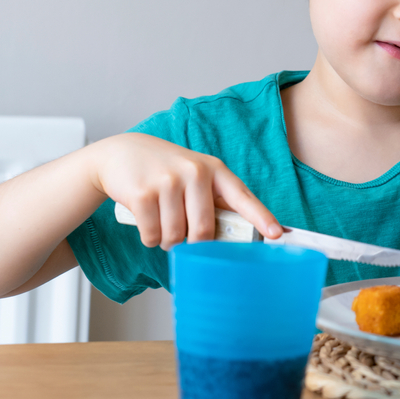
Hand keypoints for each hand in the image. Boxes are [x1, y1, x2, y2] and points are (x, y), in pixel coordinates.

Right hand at [90, 133, 281, 249]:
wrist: (122, 154)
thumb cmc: (166, 171)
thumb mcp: (196, 174)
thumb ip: (216, 199)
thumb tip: (241, 234)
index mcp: (214, 169)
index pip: (242, 196)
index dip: (261, 217)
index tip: (277, 234)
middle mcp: (194, 172)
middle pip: (203, 231)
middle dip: (192, 243)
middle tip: (183, 235)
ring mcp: (168, 181)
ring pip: (175, 237)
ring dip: (167, 241)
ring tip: (162, 221)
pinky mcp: (142, 193)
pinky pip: (152, 236)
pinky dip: (149, 238)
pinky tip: (146, 219)